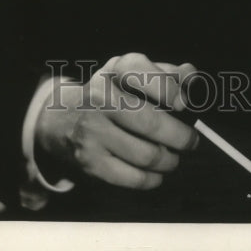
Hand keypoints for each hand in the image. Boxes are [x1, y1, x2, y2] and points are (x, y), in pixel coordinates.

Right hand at [34, 53, 198, 189]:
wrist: (59, 117)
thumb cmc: (109, 92)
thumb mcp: (131, 73)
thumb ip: (166, 72)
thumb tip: (191, 78)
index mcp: (114, 70)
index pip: (144, 74)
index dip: (170, 91)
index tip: (184, 104)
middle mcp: (100, 97)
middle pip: (151, 122)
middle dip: (181, 136)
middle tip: (192, 141)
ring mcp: (92, 131)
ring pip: (146, 155)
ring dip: (170, 160)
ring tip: (173, 158)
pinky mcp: (90, 161)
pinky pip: (133, 178)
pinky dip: (153, 179)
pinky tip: (156, 172)